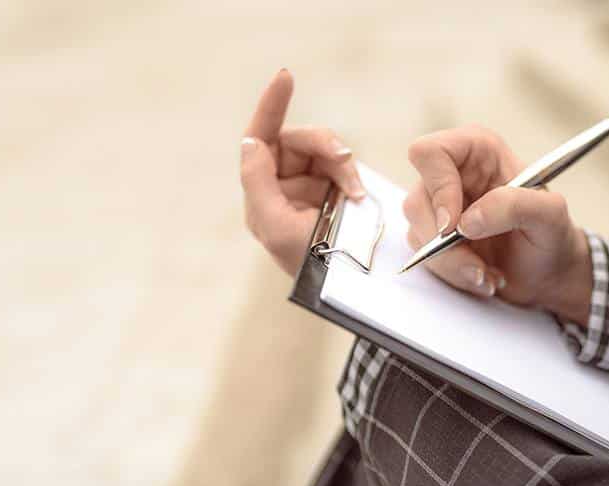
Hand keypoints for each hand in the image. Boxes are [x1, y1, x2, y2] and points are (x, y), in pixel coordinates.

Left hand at [241, 69, 365, 276]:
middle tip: (345, 161)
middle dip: (323, 147)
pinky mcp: (338, 191)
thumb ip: (257, 182)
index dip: (270, 106)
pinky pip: (344, 166)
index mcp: (262, 196)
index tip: (286, 77)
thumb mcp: (274, 226)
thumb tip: (251, 142)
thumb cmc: (308, 264)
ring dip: (342, 163)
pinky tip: (357, 194)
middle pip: (298, 141)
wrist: (350, 286)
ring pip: (325, 150)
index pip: (259, 141)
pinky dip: (351, 174)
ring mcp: (313, 188)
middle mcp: (284, 187)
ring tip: (354, 189)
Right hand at [403, 126, 592, 324]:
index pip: (430, 153)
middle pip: (417, 202)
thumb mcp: (551, 215)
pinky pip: (425, 257)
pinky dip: (454, 274)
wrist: (548, 272)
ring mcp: (440, 207)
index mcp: (478, 151)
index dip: (437, 187)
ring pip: (417, 234)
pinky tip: (481, 276)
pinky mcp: (434, 236)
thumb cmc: (552, 236)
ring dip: (453, 264)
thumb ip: (515, 206)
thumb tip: (467, 221)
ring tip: (488, 274)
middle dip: (445, 244)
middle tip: (478, 267)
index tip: (453, 225)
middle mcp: (453, 174)